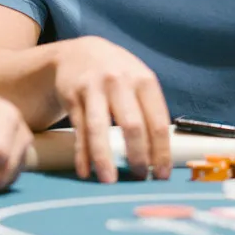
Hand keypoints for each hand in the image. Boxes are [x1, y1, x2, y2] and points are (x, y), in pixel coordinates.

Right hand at [52, 36, 171, 183]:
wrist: (79, 52)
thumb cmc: (118, 75)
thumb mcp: (139, 80)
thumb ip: (150, 110)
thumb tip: (160, 156)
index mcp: (144, 80)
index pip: (158, 122)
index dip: (161, 152)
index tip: (161, 175)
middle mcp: (120, 82)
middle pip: (132, 126)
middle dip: (137, 156)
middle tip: (139, 178)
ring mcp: (94, 88)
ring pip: (99, 129)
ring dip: (104, 158)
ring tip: (109, 182)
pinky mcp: (72, 96)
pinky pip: (79, 130)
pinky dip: (82, 154)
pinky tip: (85, 172)